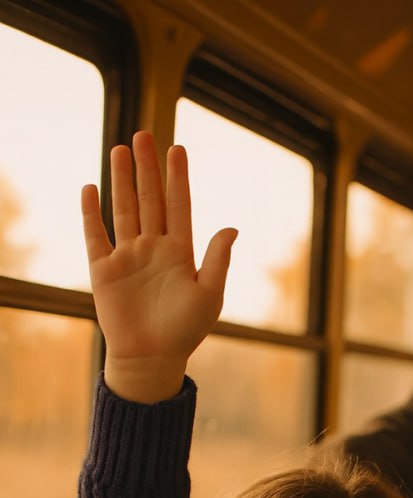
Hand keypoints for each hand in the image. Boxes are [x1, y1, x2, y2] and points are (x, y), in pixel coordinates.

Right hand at [81, 130, 236, 402]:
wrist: (151, 359)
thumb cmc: (185, 331)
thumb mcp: (209, 295)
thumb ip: (218, 260)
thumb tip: (232, 227)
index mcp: (181, 253)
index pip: (179, 206)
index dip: (178, 178)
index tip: (177, 149)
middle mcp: (154, 248)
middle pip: (150, 200)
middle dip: (148, 168)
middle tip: (145, 135)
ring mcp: (128, 256)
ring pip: (125, 209)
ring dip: (123, 180)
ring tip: (121, 149)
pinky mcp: (104, 269)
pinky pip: (96, 235)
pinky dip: (91, 212)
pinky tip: (91, 188)